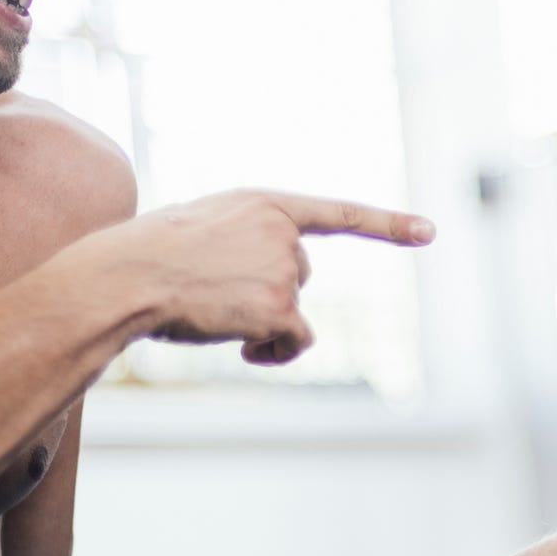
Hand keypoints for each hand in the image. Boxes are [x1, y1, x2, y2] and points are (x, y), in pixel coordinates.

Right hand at [90, 190, 432, 364]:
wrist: (126, 277)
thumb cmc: (149, 256)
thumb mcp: (202, 226)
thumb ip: (245, 238)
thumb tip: (267, 285)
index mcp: (264, 203)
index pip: (338, 212)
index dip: (388, 224)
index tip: (430, 232)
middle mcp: (284, 232)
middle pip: (300, 274)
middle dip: (268, 290)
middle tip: (216, 293)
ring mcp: (285, 269)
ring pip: (294, 309)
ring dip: (265, 322)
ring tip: (215, 312)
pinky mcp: (281, 307)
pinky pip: (297, 341)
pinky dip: (276, 352)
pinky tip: (244, 349)